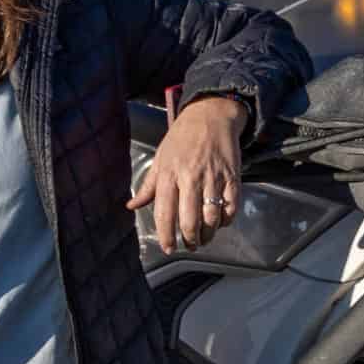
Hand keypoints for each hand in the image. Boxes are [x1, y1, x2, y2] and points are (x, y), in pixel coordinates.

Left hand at [127, 95, 246, 253]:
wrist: (211, 116)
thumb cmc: (182, 138)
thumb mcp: (161, 158)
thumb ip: (148, 186)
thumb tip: (131, 205)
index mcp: (169, 174)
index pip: (165, 213)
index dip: (166, 235)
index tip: (168, 248)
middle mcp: (190, 177)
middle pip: (190, 220)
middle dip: (189, 240)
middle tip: (189, 245)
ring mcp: (213, 177)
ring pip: (211, 217)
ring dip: (208, 234)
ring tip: (204, 238)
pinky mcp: (232, 177)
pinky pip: (231, 207)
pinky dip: (226, 220)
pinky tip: (220, 222)